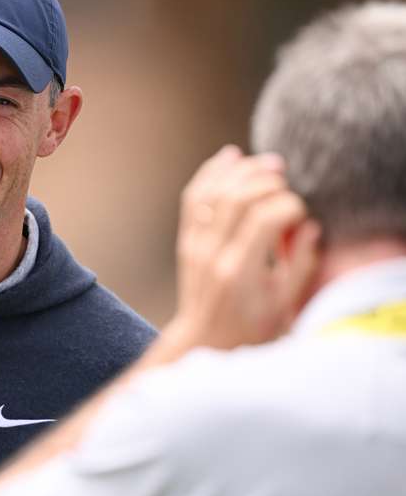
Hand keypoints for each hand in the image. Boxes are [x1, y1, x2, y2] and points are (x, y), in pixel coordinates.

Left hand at [171, 145, 320, 349]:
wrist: (204, 339)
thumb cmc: (252, 327)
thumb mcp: (285, 304)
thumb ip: (301, 265)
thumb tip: (310, 226)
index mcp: (239, 272)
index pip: (263, 219)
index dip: (288, 205)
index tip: (302, 211)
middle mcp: (211, 254)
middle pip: (236, 199)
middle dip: (265, 180)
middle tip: (287, 178)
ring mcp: (194, 245)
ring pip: (212, 192)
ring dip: (241, 170)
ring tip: (269, 163)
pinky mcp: (186, 239)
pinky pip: (193, 197)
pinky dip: (211, 173)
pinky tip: (231, 156)